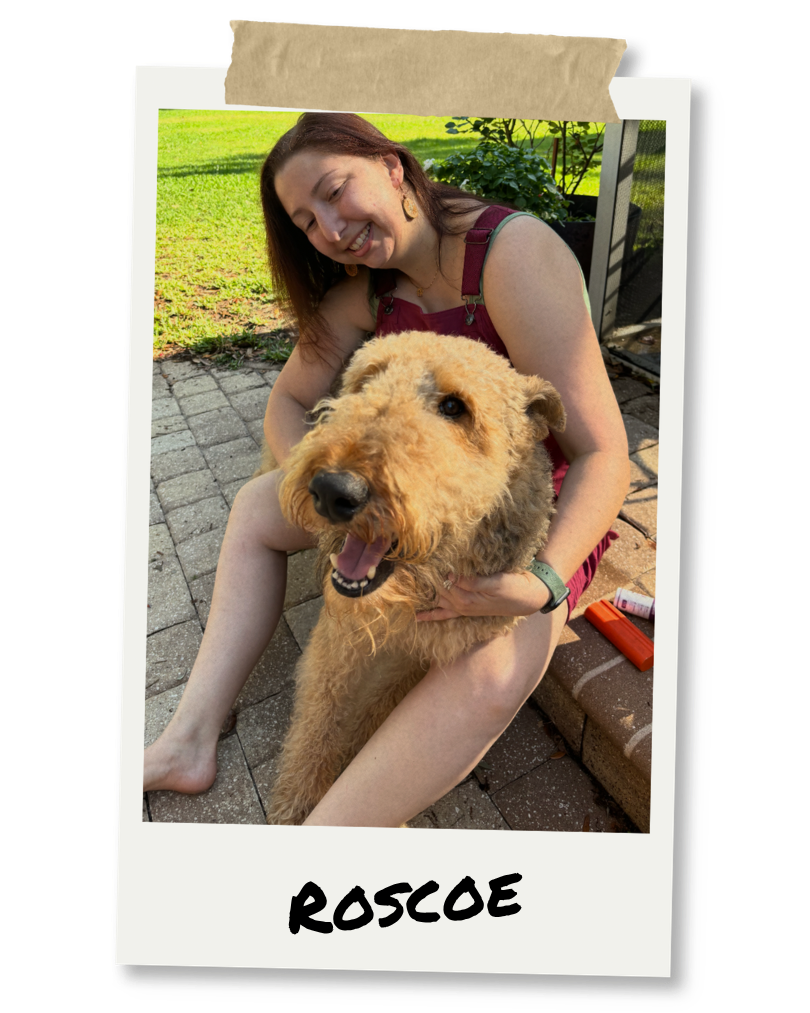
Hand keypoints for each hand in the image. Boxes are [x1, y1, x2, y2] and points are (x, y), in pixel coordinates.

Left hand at [415, 570, 551, 621]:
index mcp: (467, 599)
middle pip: (437, 592)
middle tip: (404, 572)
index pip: (442, 584)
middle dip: (422, 583)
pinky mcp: (467, 608)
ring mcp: (464, 608)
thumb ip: (472, 582)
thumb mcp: (494, 583)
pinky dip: (432, 615)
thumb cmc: (514, 587)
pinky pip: (445, 614)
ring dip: (423, 595)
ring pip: (438, 601)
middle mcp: (462, 606)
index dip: (430, 573)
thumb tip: (450, 577)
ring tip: (405, 587)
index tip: (415, 562)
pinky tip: (418, 617)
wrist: (528, 597)